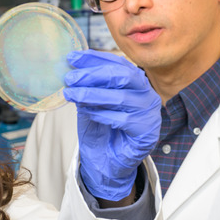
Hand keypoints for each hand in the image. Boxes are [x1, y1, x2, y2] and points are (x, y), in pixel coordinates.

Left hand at [63, 50, 160, 200]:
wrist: (107, 161)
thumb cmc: (101, 129)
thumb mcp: (91, 102)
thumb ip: (87, 85)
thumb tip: (70, 65)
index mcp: (135, 82)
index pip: (117, 63)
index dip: (94, 59)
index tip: (72, 57)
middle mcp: (146, 94)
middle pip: (122, 76)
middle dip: (93, 75)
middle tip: (70, 78)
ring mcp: (149, 113)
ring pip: (121, 97)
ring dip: (92, 95)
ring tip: (72, 95)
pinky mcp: (147, 132)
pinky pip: (123, 119)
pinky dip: (102, 115)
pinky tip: (87, 113)